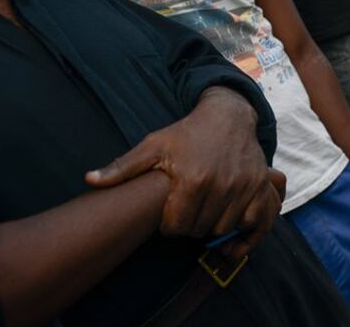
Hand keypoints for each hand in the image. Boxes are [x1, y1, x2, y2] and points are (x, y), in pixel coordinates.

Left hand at [86, 87, 277, 257]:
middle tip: (186, 212)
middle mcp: (222, 186)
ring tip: (204, 213)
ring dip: (212, 228)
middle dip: (189, 226)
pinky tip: (233, 234)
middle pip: (200, 230)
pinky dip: (245, 233)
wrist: (228, 115)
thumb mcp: (153, 146)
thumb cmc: (187, 133)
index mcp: (193, 179)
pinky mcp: (260, 187)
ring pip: (224, 229)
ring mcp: (245, 187)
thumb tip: (88, 180)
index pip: (176, 227)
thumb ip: (122, 167)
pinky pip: (255, 223)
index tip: (169, 214)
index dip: (169, 225)